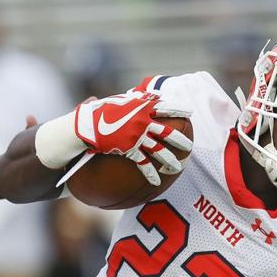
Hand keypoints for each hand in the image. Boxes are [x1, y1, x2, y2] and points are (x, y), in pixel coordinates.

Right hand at [73, 90, 192, 185]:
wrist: (86, 124)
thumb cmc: (97, 111)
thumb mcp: (117, 100)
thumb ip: (132, 100)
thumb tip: (140, 95)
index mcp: (141, 107)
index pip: (166, 107)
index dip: (179, 110)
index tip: (190, 113)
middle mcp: (143, 121)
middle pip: (168, 132)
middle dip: (181, 140)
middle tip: (189, 146)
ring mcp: (137, 136)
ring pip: (159, 150)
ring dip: (170, 160)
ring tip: (178, 167)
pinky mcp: (129, 149)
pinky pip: (143, 163)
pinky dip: (150, 173)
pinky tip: (156, 182)